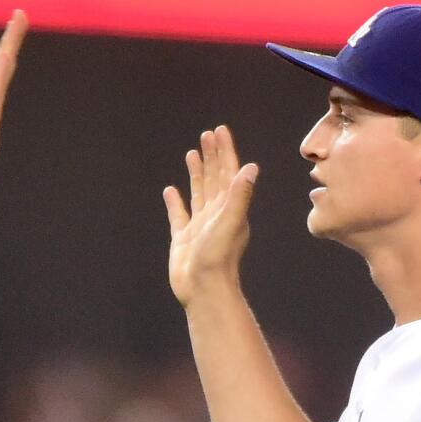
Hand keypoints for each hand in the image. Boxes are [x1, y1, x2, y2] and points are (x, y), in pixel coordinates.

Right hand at [164, 125, 258, 308]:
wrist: (204, 289)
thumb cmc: (218, 258)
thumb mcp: (231, 222)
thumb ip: (240, 195)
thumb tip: (250, 167)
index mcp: (229, 207)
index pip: (227, 172)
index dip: (224, 151)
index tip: (219, 132)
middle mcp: (216, 214)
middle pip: (214, 178)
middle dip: (211, 156)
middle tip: (206, 136)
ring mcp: (199, 226)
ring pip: (198, 192)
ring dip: (196, 173)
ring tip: (192, 154)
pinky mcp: (183, 238)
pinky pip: (179, 215)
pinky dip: (175, 202)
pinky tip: (170, 190)